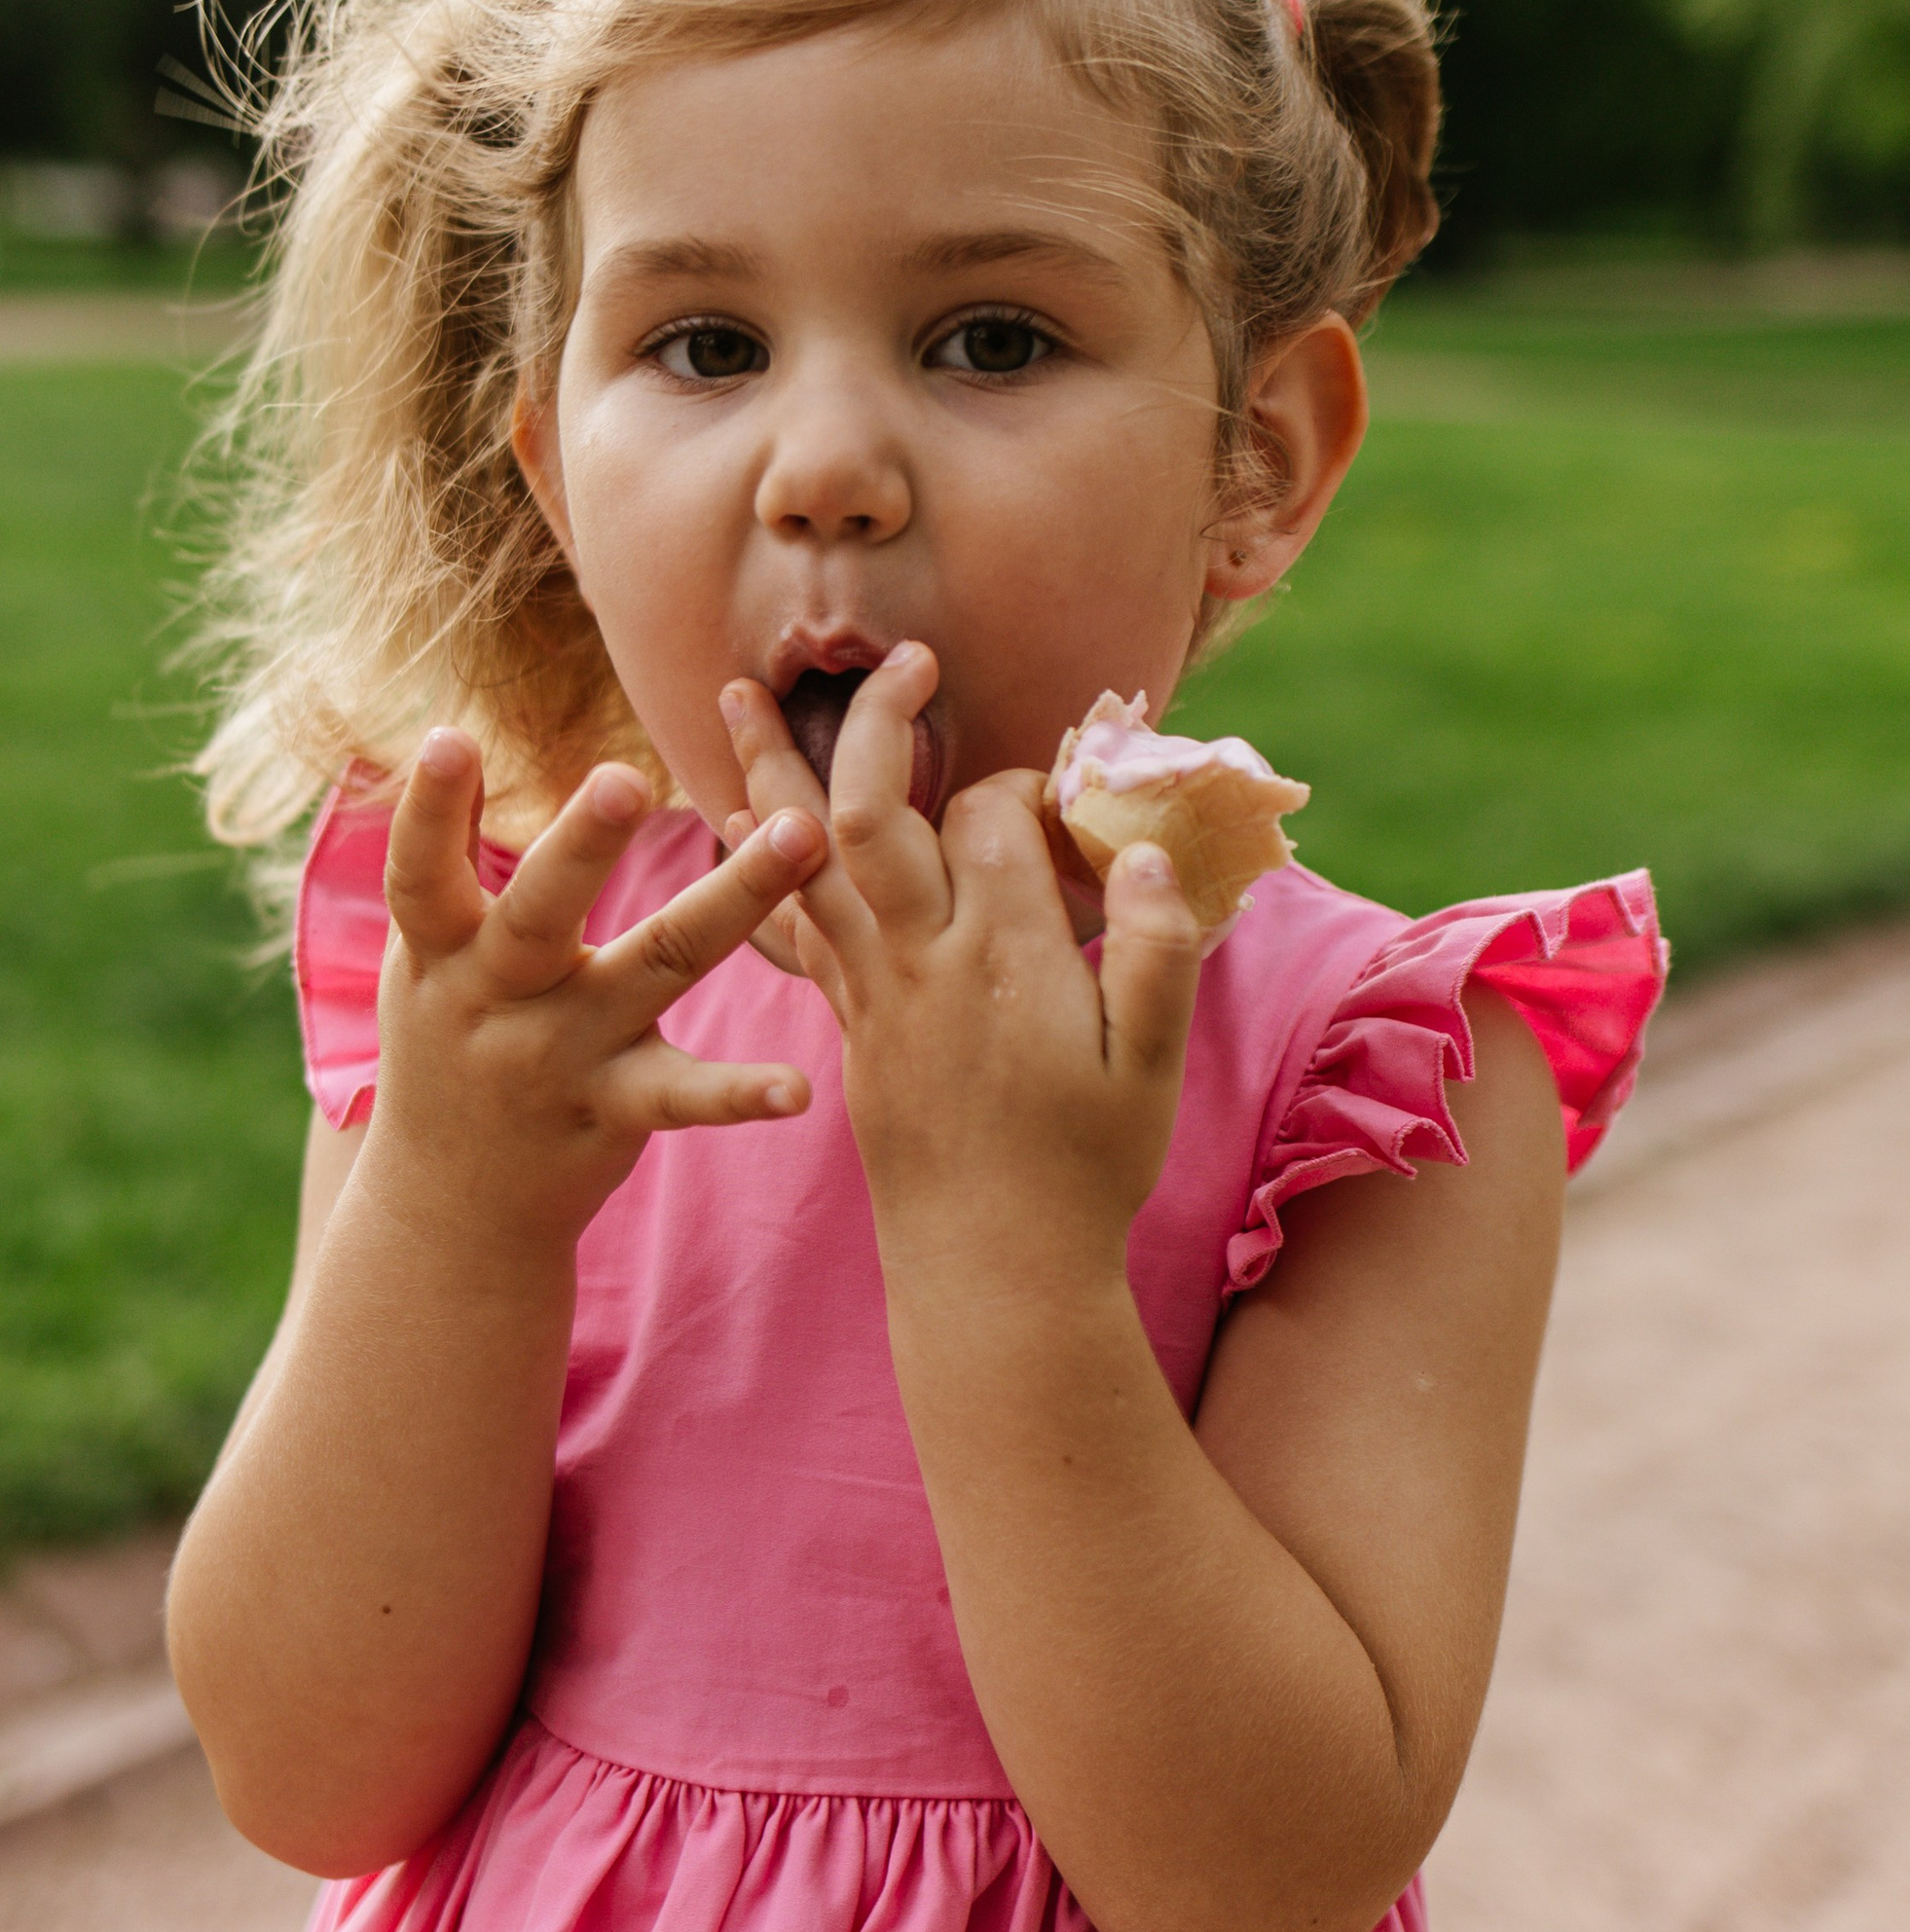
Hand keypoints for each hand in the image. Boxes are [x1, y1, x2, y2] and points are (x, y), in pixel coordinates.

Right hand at [364, 727, 830, 1257]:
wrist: (449, 1209)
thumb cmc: (454, 1041)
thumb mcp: (430, 960)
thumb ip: (451, 865)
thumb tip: (440, 737)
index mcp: (442, 952)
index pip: (422, 875)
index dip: (428, 809)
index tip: (448, 736)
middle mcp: (496, 1001)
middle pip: (540, 913)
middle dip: (581, 846)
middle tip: (623, 777)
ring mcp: (560, 1057)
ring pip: (655, 967)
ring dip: (732, 898)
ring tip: (797, 840)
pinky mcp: (616, 1110)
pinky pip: (685, 1098)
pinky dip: (741, 1093)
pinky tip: (799, 1088)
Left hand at [718, 648, 1204, 1281]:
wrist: (993, 1273)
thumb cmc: (1085, 1170)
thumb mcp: (1149, 1069)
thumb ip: (1153, 953)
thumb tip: (1145, 850)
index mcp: (1004, 960)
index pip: (988, 818)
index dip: (1022, 781)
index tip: (1063, 793)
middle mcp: (920, 962)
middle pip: (870, 812)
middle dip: (875, 721)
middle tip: (900, 659)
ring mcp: (871, 993)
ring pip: (800, 859)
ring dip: (767, 770)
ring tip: (733, 693)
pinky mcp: (848, 1025)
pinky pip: (788, 924)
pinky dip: (757, 861)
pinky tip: (735, 819)